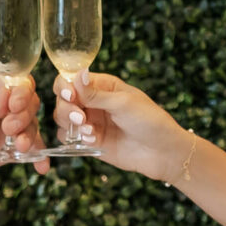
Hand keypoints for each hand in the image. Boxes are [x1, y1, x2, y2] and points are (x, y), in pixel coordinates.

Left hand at [0, 69, 50, 175]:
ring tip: (19, 146)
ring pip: (33, 125)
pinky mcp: (17, 142)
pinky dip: (39, 157)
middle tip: (8, 128)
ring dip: (29, 136)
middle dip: (23, 117)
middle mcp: (11, 101)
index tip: (14, 105)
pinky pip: (33, 148)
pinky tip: (42, 167)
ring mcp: (16, 122)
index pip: (20, 82)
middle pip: (31, 103)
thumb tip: (8, 95)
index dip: (22, 93)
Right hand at [55, 72, 191, 180]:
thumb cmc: (150, 121)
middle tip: (80, 118)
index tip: (70, 96)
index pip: (71, 79)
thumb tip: (76, 74)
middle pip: (63, 99)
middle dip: (67, 108)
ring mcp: (91, 121)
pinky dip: (76, 138)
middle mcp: (93, 101)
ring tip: (89, 130)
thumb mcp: (123, 103)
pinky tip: (94, 140)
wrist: (162, 152)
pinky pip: (70, 137)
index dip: (65, 86)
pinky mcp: (91, 140)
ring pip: (63, 118)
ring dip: (70, 124)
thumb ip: (95, 93)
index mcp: (102, 85)